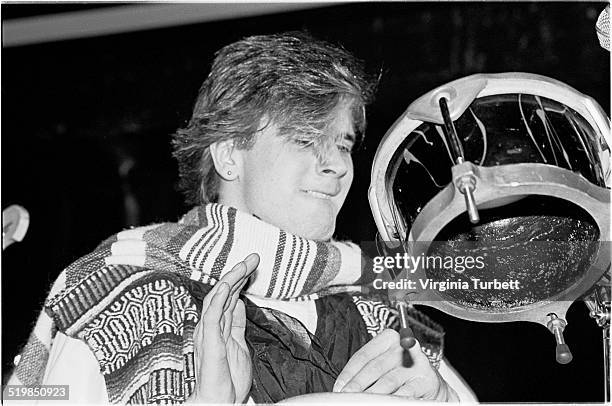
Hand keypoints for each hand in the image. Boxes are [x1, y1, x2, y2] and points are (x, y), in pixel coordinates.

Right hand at [188, 253, 259, 403]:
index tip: (253, 266)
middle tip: (253, 258)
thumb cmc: (227, 381)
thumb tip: (239, 304)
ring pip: (218, 298)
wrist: (219, 402)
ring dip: (231, 279)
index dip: (240, 279)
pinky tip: (228, 285)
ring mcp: (208, 332)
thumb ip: (236, 324)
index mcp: (218, 327)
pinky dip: (219, 298)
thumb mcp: (238, 344)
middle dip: (238, 273)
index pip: (229, 296)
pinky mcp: (208, 341)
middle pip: (224, 292)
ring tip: (244, 265)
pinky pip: (211, 315)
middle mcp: (210, 326)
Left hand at [333, 329, 457, 400]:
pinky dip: (394, 398)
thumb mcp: (383, 364)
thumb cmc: (400, 371)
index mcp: (388, 338)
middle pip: (374, 367)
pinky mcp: (427, 380)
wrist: (430, 383)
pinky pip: (406, 392)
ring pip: (388, 381)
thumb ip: (366, 369)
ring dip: (373, 394)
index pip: (363, 356)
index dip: (348, 373)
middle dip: (357, 385)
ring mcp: (416, 363)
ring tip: (362, 402)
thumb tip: (344, 385)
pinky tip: (386, 403)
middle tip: (347, 396)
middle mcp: (402, 347)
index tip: (339, 387)